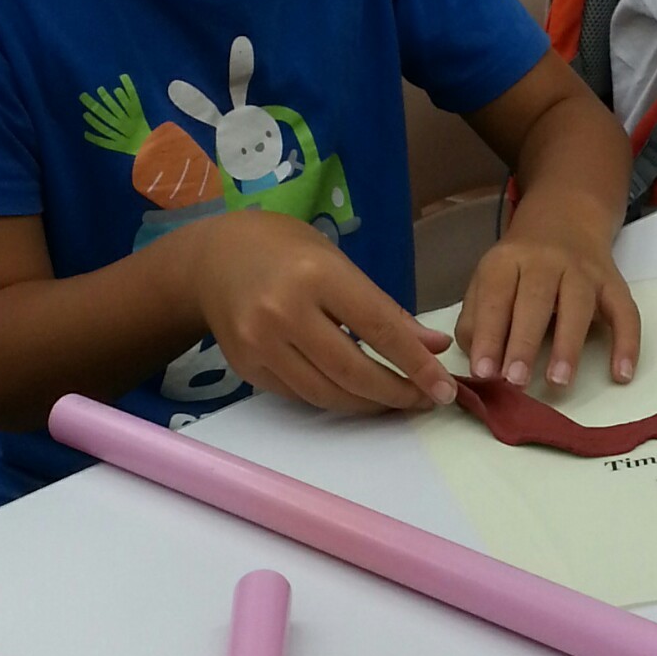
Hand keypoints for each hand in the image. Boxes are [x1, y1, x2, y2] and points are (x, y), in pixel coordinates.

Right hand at [190, 211, 456, 414]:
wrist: (211, 259)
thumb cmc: (285, 251)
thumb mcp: (339, 262)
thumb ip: (385, 308)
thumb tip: (432, 347)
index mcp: (317, 275)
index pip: (380, 329)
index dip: (417, 364)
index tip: (445, 388)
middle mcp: (284, 312)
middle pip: (354, 371)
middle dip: (398, 393)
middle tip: (426, 399)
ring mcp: (260, 344)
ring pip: (327, 394)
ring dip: (369, 404)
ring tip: (396, 399)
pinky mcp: (247, 368)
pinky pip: (301, 396)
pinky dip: (335, 398)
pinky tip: (356, 393)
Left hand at [455, 213, 640, 390]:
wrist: (565, 216)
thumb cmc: (520, 263)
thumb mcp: (489, 278)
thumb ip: (476, 317)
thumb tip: (479, 363)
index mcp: (507, 260)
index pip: (495, 298)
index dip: (488, 336)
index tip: (484, 373)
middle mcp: (545, 261)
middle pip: (535, 300)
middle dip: (524, 343)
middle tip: (515, 381)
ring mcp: (583, 270)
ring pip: (578, 305)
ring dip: (568, 345)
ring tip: (558, 382)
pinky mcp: (613, 282)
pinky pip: (624, 312)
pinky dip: (627, 343)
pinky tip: (622, 374)